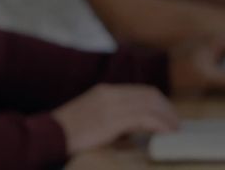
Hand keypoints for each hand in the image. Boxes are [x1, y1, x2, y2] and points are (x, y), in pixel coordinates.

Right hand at [53, 84, 179, 154]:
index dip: (158, 102)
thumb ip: (109, 117)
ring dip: (167, 118)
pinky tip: (166, 134)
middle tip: (176, 124)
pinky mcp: (112, 120)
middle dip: (167, 109)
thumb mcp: (90, 117)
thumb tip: (130, 129)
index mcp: (105, 91)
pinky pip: (145, 118)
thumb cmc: (66, 132)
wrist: (49, 135)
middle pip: (150, 95)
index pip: (140, 90)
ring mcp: (111, 105)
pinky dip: (160, 125)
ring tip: (175, 130)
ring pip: (151, 105)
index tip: (167, 115)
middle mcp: (110, 93)